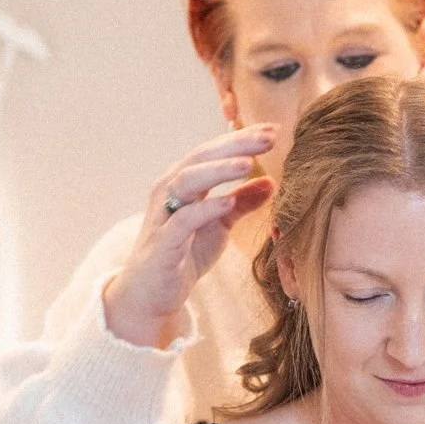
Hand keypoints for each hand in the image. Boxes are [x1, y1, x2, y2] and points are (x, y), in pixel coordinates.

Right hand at [101, 127, 278, 347]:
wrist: (151, 294)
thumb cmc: (183, 255)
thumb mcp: (219, 226)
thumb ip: (241, 203)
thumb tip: (270, 183)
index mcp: (184, 183)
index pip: (214, 152)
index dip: (242, 139)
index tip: (273, 129)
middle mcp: (169, 191)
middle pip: (201, 157)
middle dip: (235, 145)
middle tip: (268, 137)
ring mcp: (163, 215)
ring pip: (187, 180)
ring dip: (218, 170)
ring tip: (248, 164)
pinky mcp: (163, 242)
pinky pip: (183, 220)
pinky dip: (206, 208)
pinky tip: (228, 202)